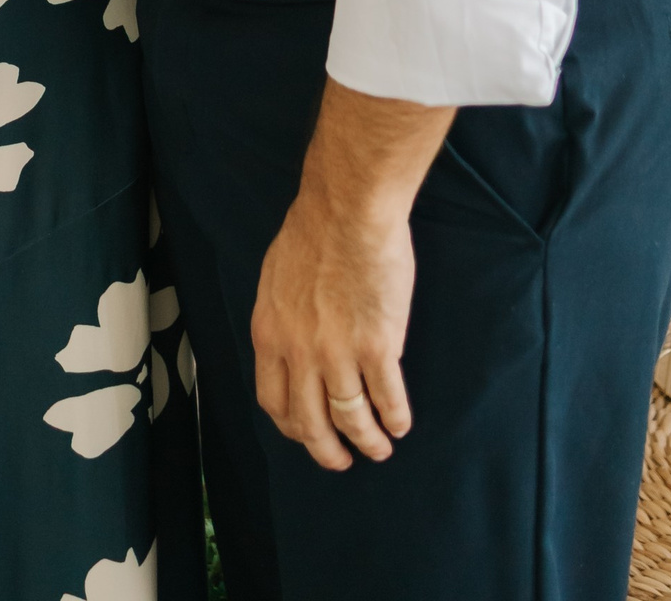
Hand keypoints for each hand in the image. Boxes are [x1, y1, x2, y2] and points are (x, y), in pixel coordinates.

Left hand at [251, 78, 450, 469]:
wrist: (347, 209)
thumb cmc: (312, 230)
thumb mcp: (275, 278)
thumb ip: (281, 318)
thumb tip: (290, 344)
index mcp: (270, 333)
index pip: (273, 400)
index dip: (292, 426)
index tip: (306, 434)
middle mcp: (299, 352)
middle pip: (310, 422)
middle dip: (327, 450)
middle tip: (341, 461)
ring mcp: (339, 353)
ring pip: (352, 419)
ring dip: (368, 441)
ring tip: (379, 448)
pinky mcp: (378, 347)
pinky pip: (387, 399)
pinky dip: (395, 418)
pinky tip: (400, 424)